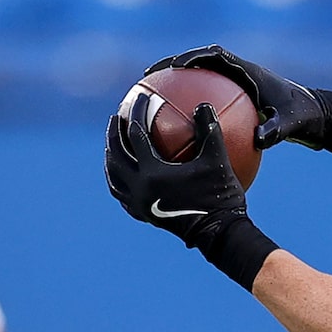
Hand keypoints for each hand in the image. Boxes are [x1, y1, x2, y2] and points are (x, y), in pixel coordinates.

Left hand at [105, 90, 247, 244]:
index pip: (136, 134)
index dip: (136, 112)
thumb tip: (203, 104)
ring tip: (113, 145)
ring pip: (114, 176)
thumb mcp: (219, 161)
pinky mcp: (143, 215)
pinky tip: (123, 173)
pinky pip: (123, 195)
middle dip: (114, 132)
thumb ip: (209, 129)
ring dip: (111, 157)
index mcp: (152, 173)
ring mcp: (139, 204)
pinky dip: (119, 180)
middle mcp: (139, 189)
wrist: (219, 235)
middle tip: (116, 116)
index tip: (140, 97)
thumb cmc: (221, 197)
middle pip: (116, 154)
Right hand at [149, 45, 331, 163]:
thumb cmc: (303, 116)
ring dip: (177, 84)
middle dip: (173, 66)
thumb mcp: (290, 124)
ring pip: (199, 79)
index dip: (193, 58)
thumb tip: (258, 140)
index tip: (174, 67)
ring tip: (152, 97)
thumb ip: (275, 130)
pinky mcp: (235, 96)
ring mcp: (235, 83)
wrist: (314, 115)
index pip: (214, 56)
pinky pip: (207, 97)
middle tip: (149, 77)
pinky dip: (191, 105)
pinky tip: (175, 126)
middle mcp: (239, 72)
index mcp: (248, 71)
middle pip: (198, 62)